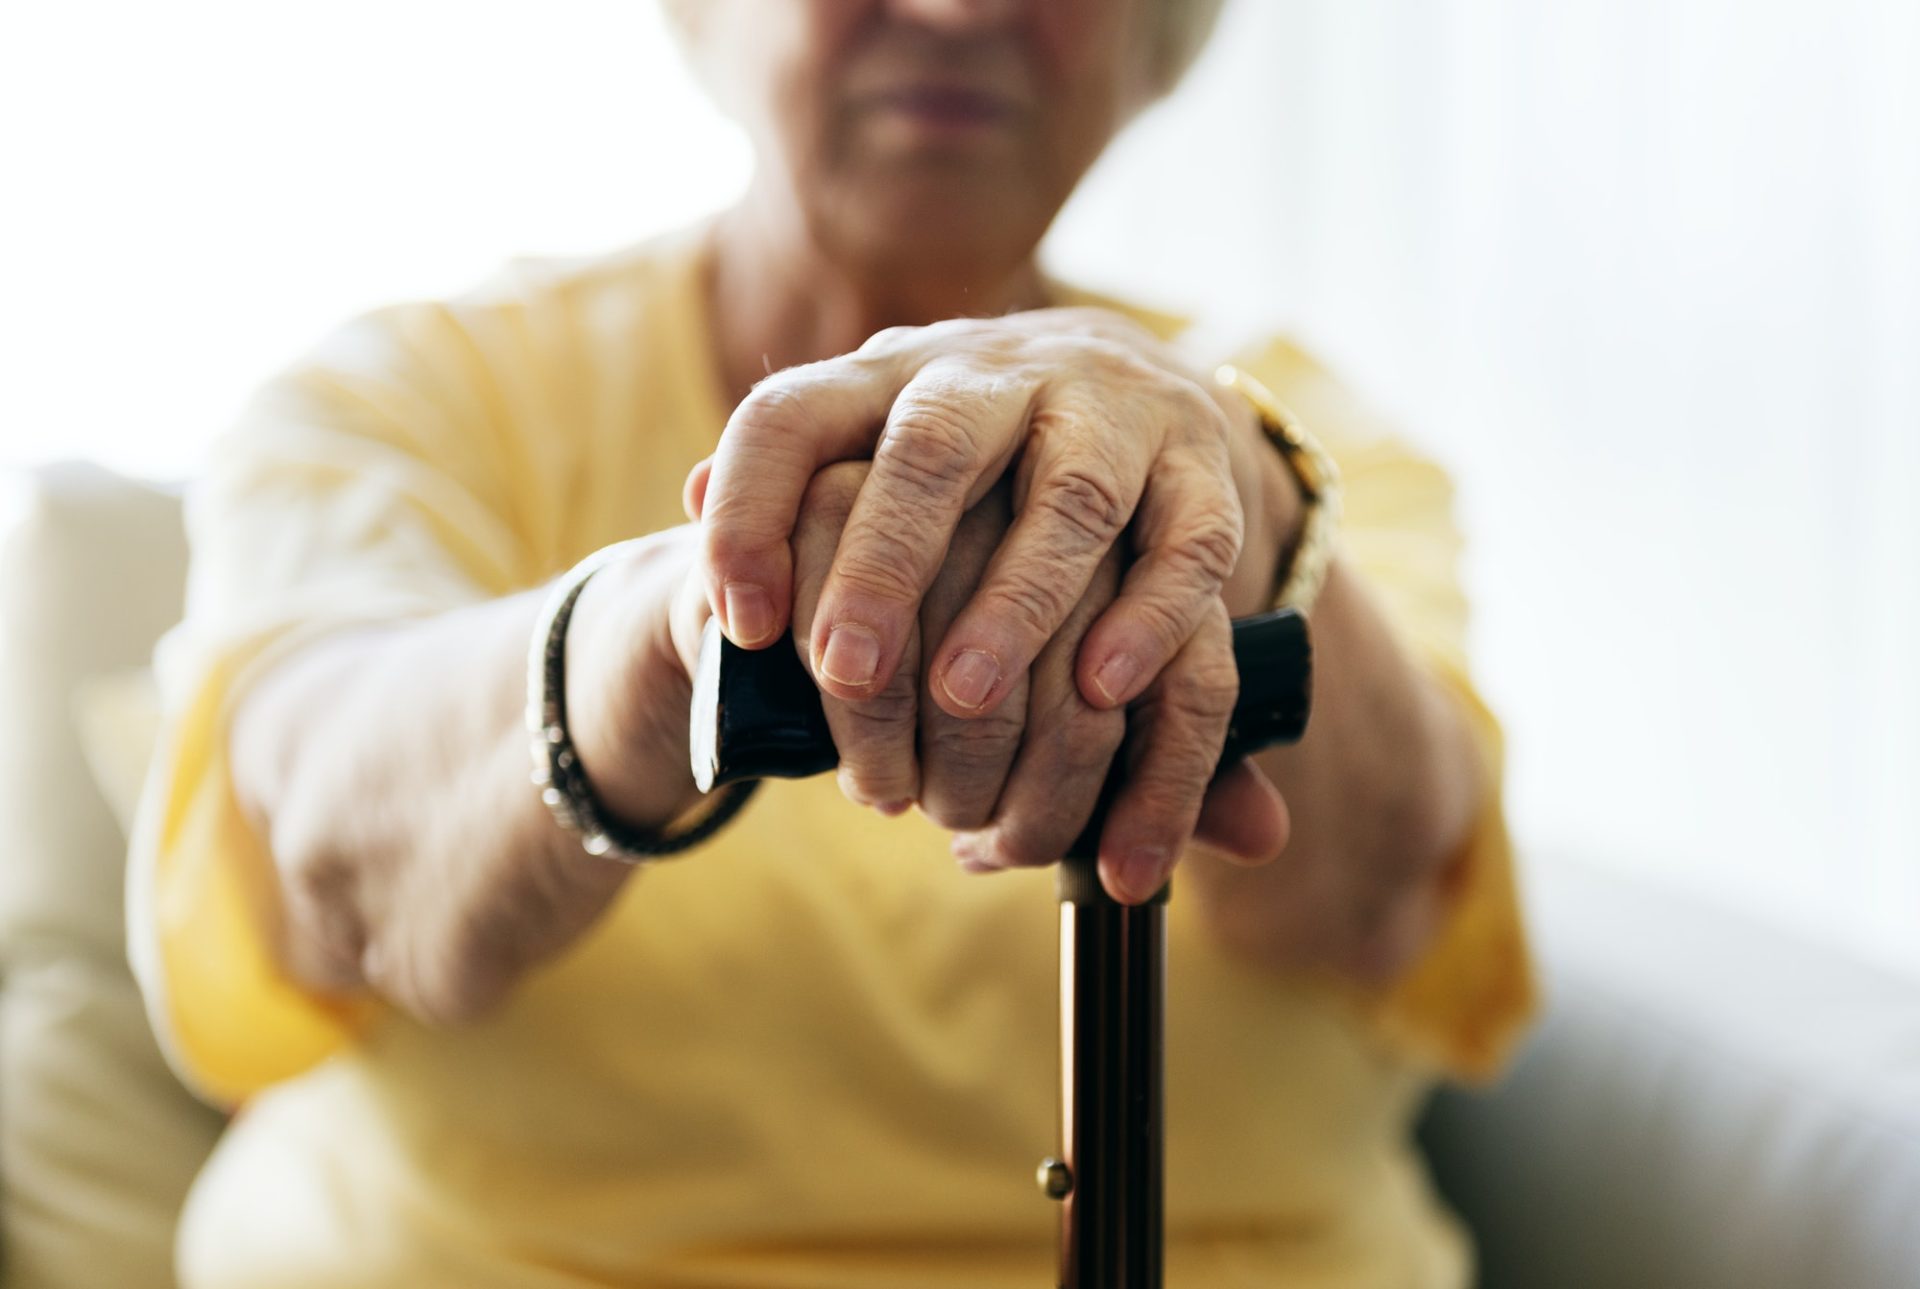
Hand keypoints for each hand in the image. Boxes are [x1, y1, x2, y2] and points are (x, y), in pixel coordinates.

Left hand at [690, 309, 1270, 889]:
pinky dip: (1149, 616)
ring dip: (1019, 600)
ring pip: (1070, 493)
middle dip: (886, 560)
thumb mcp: (872, 446)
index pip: (792, 415)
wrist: (1129, 380)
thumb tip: (686, 498)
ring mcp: (1111, 408)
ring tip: (965, 699)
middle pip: (932, 446)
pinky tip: (1103, 691)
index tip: (739, 626)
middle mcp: (999, 374)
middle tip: (848, 673)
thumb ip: (791, 482)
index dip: (750, 512)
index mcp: (892, 375)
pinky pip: (1189, 537)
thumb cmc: (969, 457)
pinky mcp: (1202, 462)